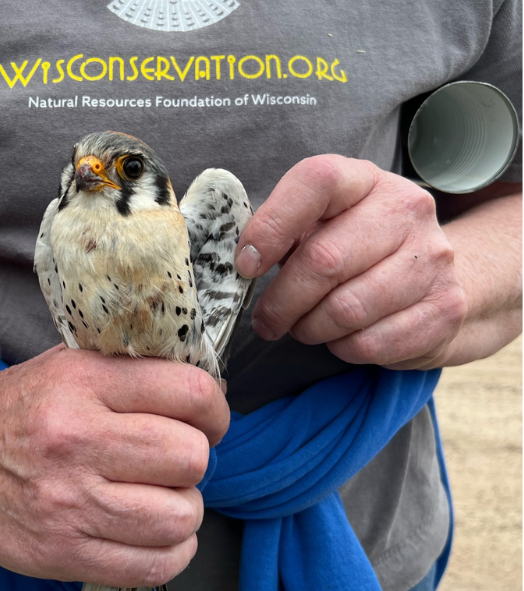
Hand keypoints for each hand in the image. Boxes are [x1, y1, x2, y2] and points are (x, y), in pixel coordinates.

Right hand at [0, 345, 229, 587]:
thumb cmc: (17, 410)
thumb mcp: (65, 365)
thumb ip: (130, 368)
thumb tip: (207, 388)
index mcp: (80, 382)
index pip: (189, 392)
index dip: (216, 409)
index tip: (208, 419)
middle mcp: (74, 439)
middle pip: (191, 457)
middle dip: (195, 459)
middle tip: (174, 458)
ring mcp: (67, 502)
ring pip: (181, 515)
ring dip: (184, 508)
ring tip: (160, 495)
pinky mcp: (61, 553)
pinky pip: (153, 566)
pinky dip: (171, 551)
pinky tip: (153, 531)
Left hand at [235, 154, 466, 368]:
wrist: (440, 281)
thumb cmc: (357, 250)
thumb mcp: (321, 226)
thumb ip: (286, 234)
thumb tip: (244, 263)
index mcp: (364, 180)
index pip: (315, 182)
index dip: (272, 226)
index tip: (247, 264)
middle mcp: (406, 209)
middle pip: (324, 260)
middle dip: (281, 301)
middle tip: (266, 320)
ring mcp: (433, 258)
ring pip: (346, 309)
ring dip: (310, 328)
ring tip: (303, 326)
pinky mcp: (445, 308)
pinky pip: (370, 343)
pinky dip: (342, 348)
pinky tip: (341, 337)